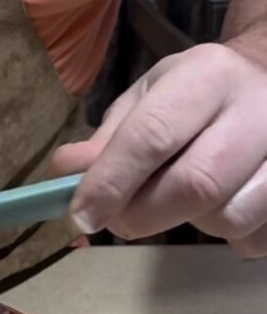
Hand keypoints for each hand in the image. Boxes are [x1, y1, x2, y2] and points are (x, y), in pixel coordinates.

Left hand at [52, 40, 266, 255]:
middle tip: (118, 218)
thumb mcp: (149, 96)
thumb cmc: (198, 94)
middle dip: (143, 213)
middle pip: (196, 184)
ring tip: (182, 197)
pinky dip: (226, 234)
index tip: (81, 216)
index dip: (111, 182)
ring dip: (189, 222)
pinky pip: (253, 238)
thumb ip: (109, 138)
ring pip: (229, 217)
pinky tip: (221, 202)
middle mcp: (258, 108)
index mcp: (209, 76)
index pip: (153, 135)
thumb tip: (66, 174)